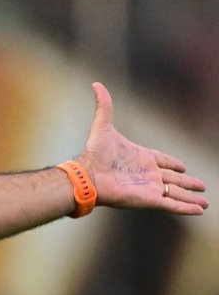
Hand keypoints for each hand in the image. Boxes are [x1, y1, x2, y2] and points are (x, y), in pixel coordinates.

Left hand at [78, 82, 207, 214]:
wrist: (88, 175)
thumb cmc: (94, 153)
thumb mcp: (102, 125)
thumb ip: (104, 105)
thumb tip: (96, 84)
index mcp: (140, 158)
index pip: (161, 161)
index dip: (172, 163)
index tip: (183, 167)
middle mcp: (147, 174)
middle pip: (173, 180)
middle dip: (187, 183)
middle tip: (201, 186)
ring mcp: (149, 188)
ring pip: (176, 193)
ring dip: (190, 198)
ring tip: (205, 203)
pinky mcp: (149, 200)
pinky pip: (172, 204)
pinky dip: (185, 208)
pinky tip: (199, 210)